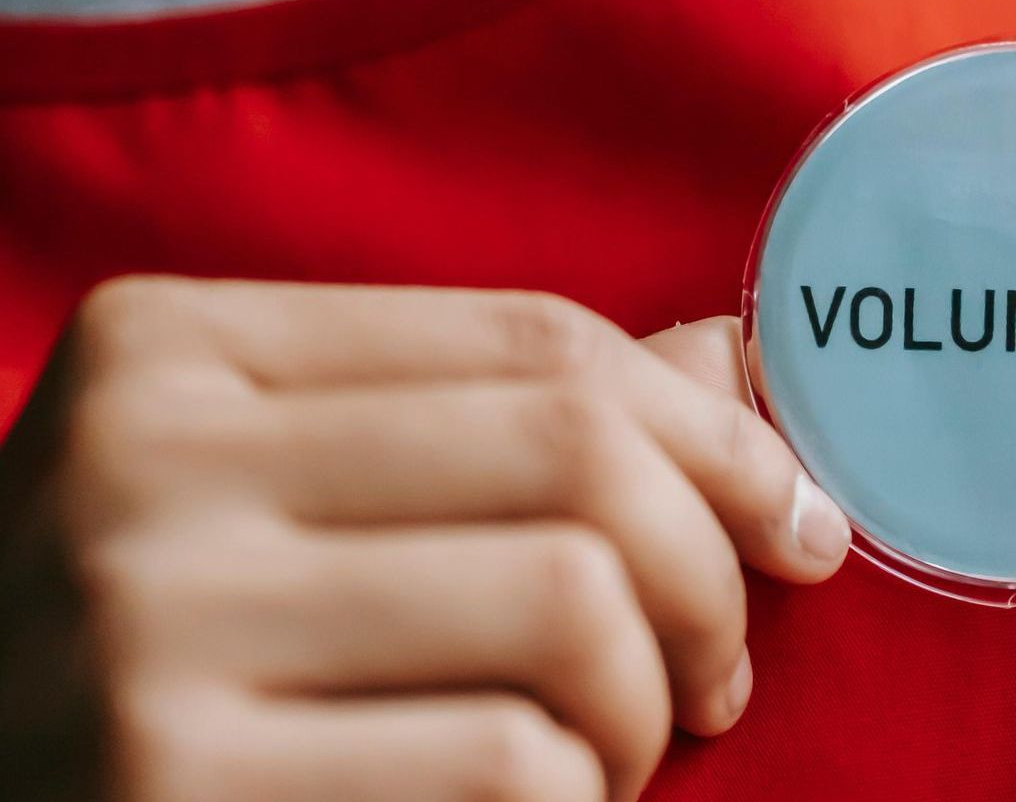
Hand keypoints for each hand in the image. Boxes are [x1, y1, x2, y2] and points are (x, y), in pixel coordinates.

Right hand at [0, 279, 849, 801]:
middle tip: (729, 654)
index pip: (536, 341)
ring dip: (653, 698)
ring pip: (568, 610)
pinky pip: (506, 770)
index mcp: (174, 348)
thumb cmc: (165, 637)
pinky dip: (578, 798)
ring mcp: (139, 639)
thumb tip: (736, 361)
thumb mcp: (284, 486)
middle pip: (574, 458)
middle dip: (712, 566)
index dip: (710, 426)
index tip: (794, 509)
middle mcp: (140, 467)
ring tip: (628, 744)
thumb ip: (493, 416)